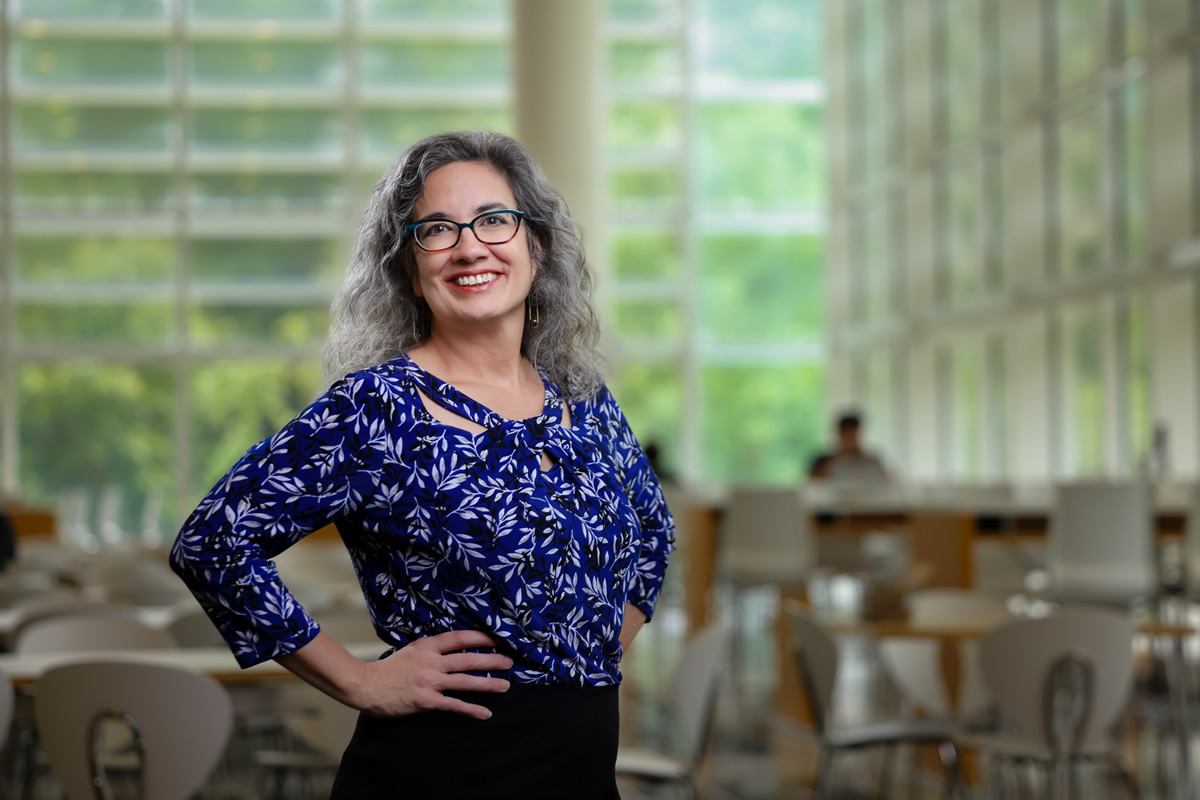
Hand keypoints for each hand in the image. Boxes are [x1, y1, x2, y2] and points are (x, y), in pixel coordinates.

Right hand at [357, 630, 511, 719]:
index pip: (460, 638)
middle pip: (468, 659)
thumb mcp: (411, 649)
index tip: (498, 639)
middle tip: (510, 663)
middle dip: (492, 661)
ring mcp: (430, 682)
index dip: (481, 638)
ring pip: (465, 682)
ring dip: (487, 684)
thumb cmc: (388, 668)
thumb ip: (431, 648)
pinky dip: (471, 709)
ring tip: (505, 686)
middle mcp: (431, 662)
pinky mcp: (426, 701)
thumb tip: (452, 647)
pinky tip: (485, 713)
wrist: (366, 686)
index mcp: (427, 646)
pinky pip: (454, 705)